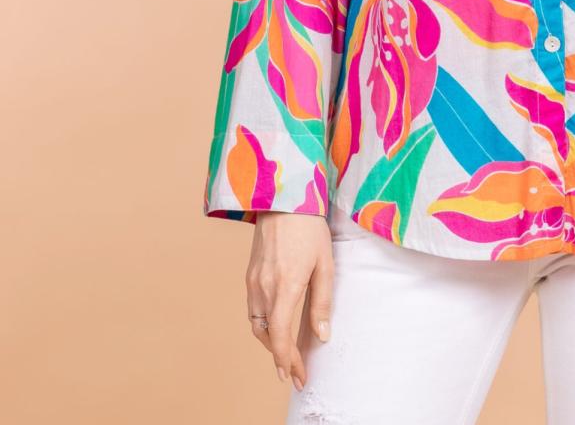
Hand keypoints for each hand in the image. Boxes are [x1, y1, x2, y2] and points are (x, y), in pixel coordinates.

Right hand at [245, 211, 333, 390]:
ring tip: (286, 354)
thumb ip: (322, 302)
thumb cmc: (310, 228)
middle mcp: (264, 287)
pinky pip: (253, 309)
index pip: (281, 335)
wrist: (283, 198)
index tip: (296, 376)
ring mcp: (253, 281)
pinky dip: (263, 325)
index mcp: (286, 285)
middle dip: (280, 357)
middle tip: (294, 371)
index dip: (287, 360)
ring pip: (257, 325)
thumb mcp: (325, 264)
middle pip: (267, 335)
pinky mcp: (249, 274)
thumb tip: (322, 336)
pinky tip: (276, 327)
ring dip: (270, 343)